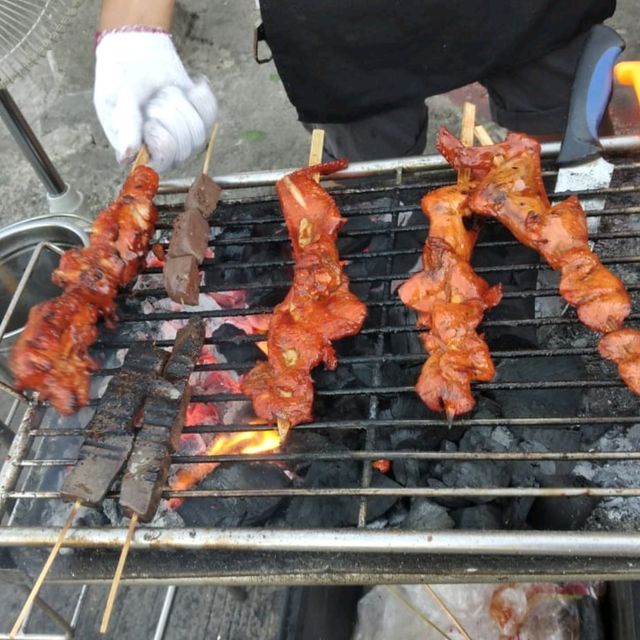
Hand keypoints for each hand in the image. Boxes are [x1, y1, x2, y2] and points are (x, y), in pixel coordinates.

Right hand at [94, 30, 216, 171]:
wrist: (137, 56)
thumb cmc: (120, 80)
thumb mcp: (113, 98)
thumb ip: (124, 125)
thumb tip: (128, 154)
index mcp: (139, 155)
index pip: (162, 161)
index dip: (159, 138)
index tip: (148, 119)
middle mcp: (165, 155)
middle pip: (183, 146)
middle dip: (166, 114)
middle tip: (151, 101)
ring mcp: (186, 141)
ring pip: (198, 131)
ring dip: (179, 103)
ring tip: (163, 94)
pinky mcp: (202, 124)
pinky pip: (210, 114)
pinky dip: (198, 95)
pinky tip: (186, 89)